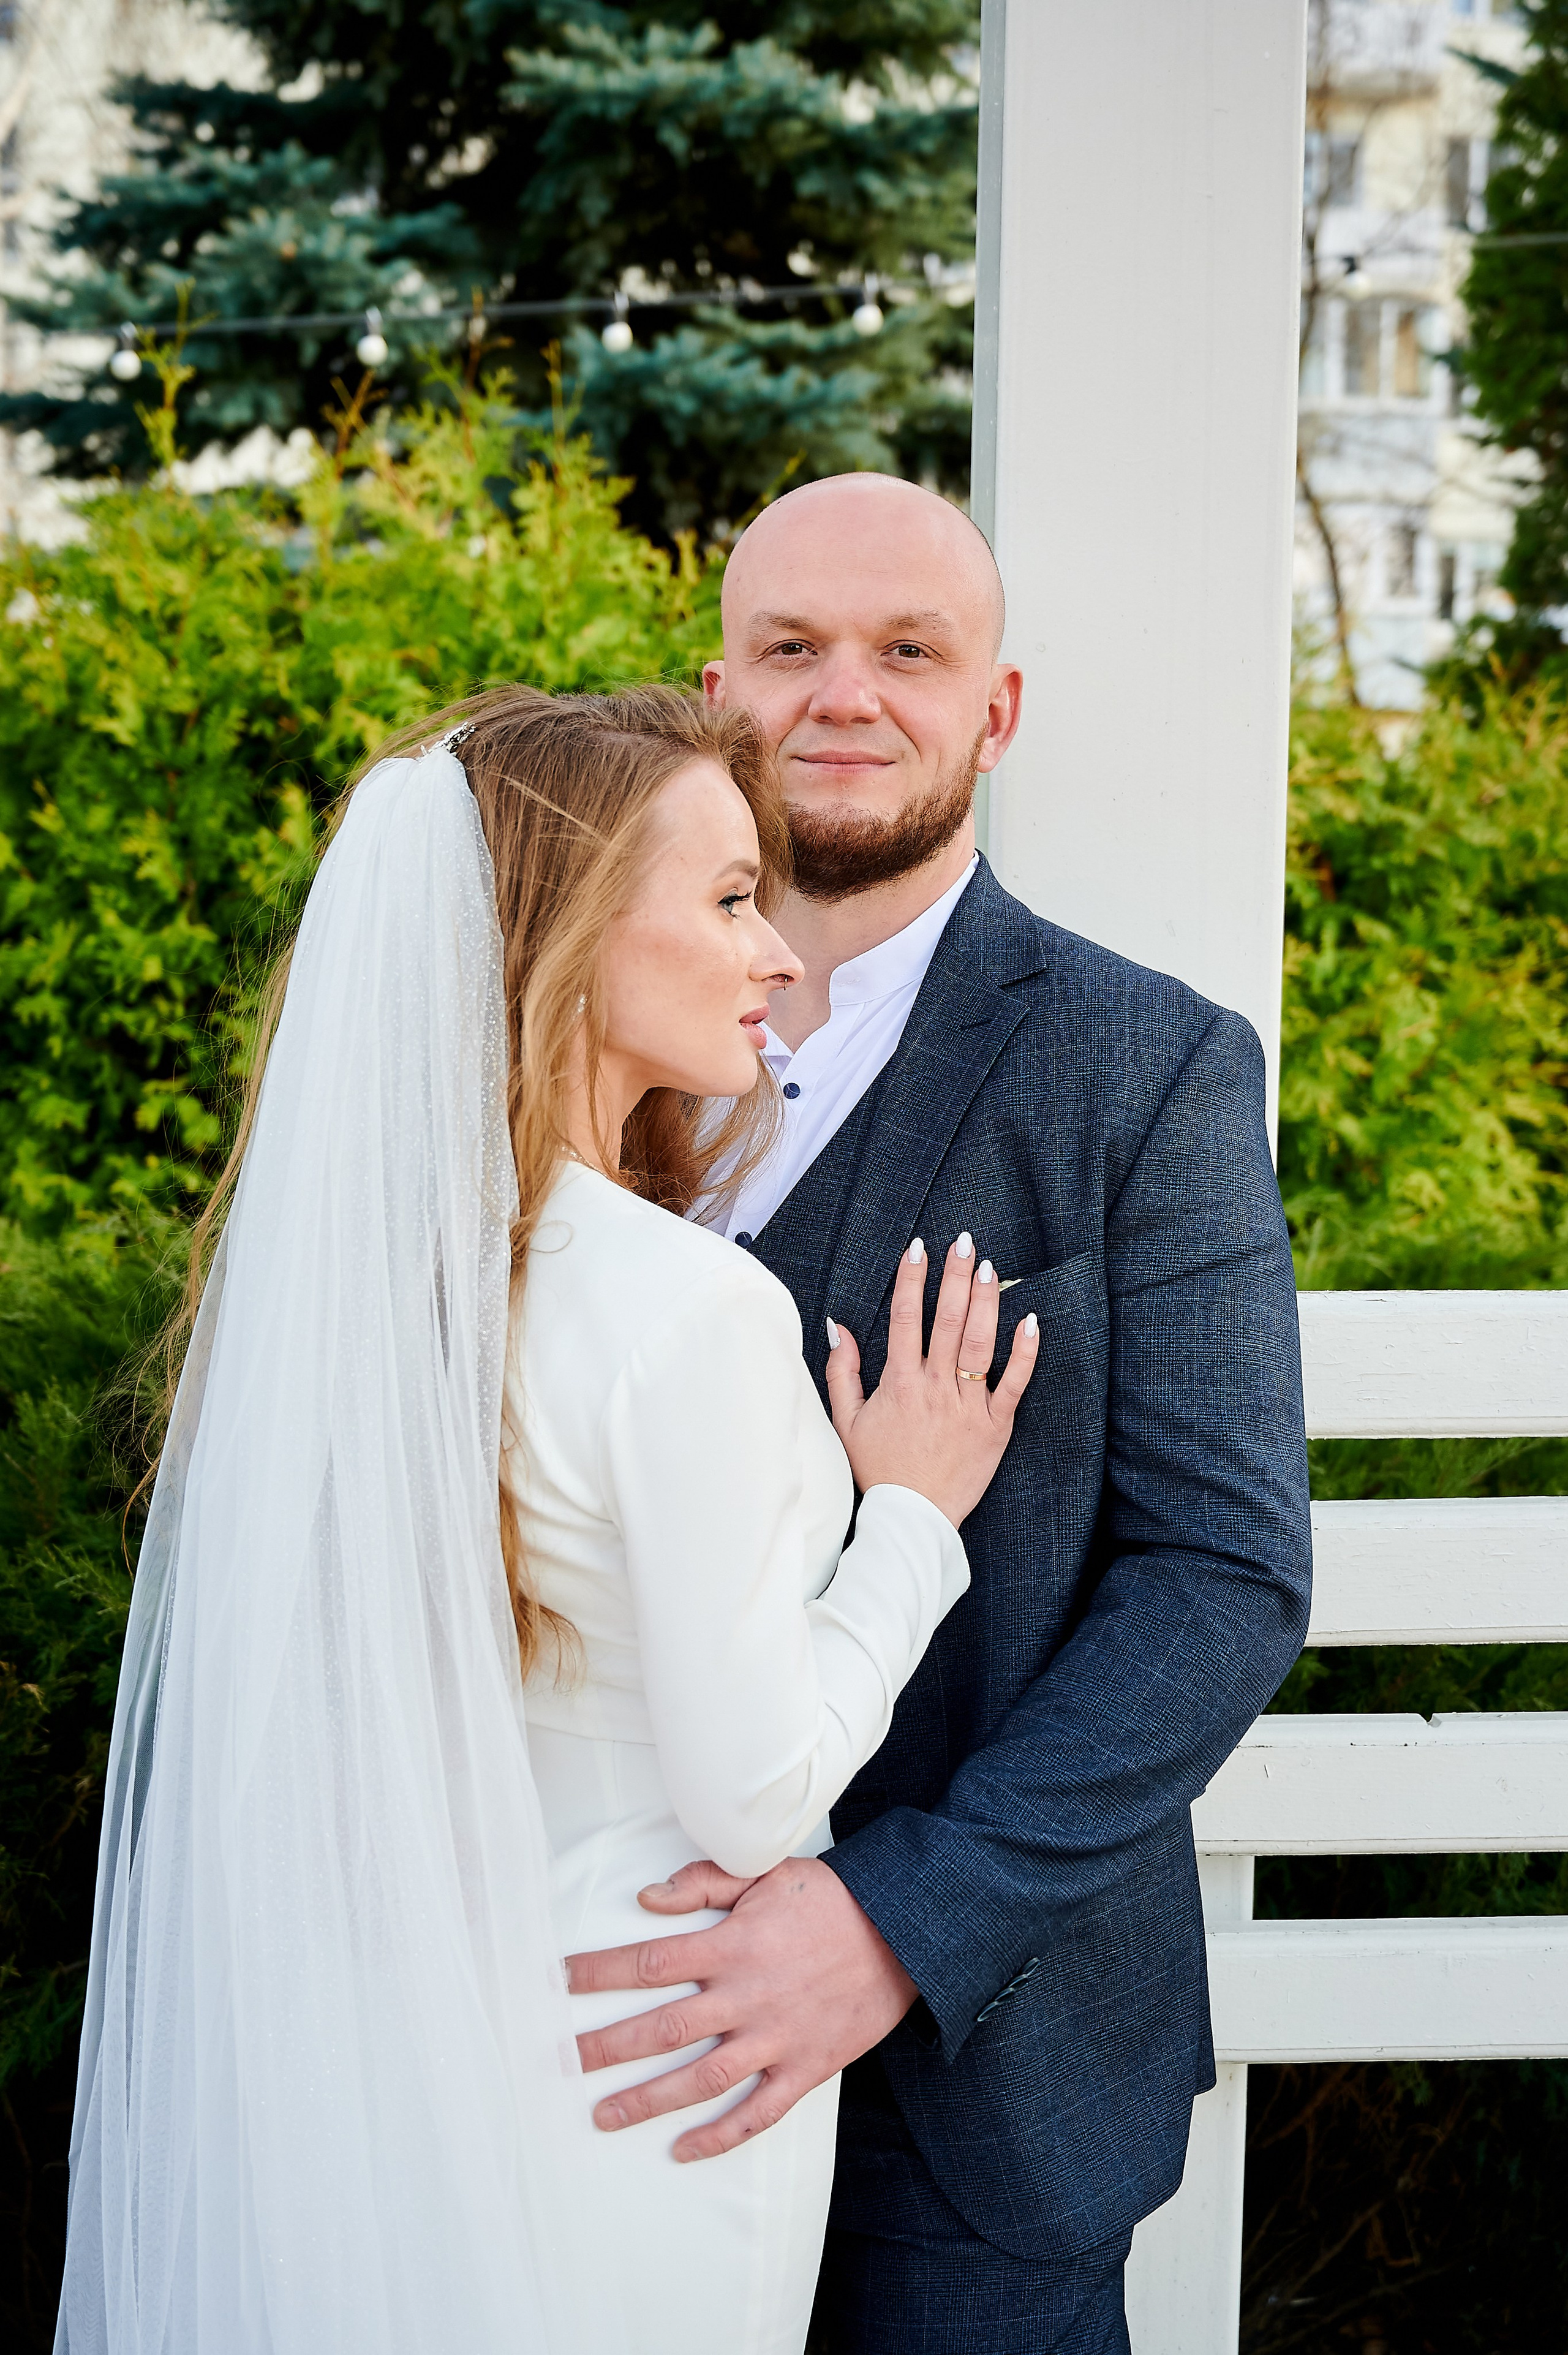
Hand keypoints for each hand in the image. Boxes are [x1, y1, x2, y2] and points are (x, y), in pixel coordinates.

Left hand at [566, 1856, 915, 2160]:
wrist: (904, 1933)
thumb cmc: (829, 1899)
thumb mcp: (766, 1873)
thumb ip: (703, 1885)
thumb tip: (646, 1898)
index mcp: (735, 1945)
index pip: (652, 1963)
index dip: (601, 1972)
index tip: (561, 1981)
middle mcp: (749, 1996)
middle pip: (664, 2029)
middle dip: (608, 2047)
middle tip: (564, 2063)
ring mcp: (777, 2038)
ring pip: (702, 2079)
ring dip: (648, 2101)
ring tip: (603, 2116)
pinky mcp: (805, 2068)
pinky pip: (758, 2113)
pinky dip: (720, 2135)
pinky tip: (683, 2150)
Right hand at [826, 1233, 1037, 1526]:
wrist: (912, 1517)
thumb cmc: (878, 1469)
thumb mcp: (845, 1421)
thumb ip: (841, 1371)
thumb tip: (838, 1326)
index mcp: (898, 1383)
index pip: (904, 1318)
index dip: (911, 1279)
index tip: (918, 1249)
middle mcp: (935, 1388)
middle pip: (946, 1320)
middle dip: (955, 1277)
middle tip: (965, 1243)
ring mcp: (968, 1406)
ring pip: (980, 1343)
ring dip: (985, 1302)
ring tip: (991, 1269)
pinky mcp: (996, 1426)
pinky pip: (1014, 1383)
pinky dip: (1024, 1352)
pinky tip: (1030, 1321)